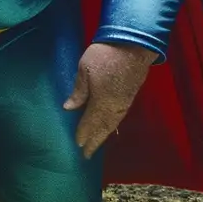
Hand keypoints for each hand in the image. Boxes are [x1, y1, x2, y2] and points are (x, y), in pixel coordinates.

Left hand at [63, 39, 156, 156]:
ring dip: (104, 135)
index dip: (83, 134)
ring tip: (96, 144)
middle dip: (94, 141)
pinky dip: (112, 126)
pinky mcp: (130, 97)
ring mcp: (124, 102)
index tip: (77, 145)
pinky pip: (119, 117)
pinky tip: (110, 128)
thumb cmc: (105, 55)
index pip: (90, 122)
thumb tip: (69, 109)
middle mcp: (114, 107)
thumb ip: (78, 91)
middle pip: (103, 128)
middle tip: (87, 154)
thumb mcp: (84, 70)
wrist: (133, 46)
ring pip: (112, 124)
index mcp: (101, 101)